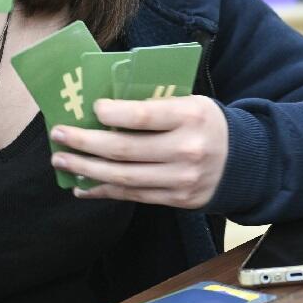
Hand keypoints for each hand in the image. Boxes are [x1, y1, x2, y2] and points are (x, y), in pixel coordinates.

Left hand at [51, 95, 228, 208]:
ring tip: (62, 160)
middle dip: (85, 142)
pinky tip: (82, 184)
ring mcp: (181, 179)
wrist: (243, 161)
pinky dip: (103, 190)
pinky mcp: (176, 199)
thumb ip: (156, 106)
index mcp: (191, 116)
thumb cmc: (206, 124)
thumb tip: (104, 110)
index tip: (91, 108)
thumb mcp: (191, 103)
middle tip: (59, 135)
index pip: (143, 116)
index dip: (112, 113)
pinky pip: (132, 195)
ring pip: (123, 177)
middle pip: (125, 149)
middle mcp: (187, 150)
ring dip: (86, 169)